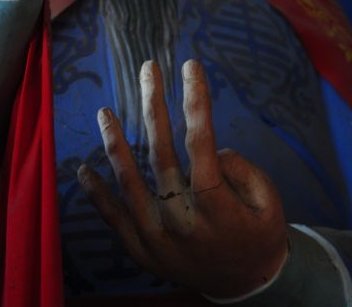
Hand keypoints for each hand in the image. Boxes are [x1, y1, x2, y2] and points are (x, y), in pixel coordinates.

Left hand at [78, 60, 287, 299]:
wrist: (245, 287)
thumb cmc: (259, 233)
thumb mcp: (268, 201)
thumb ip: (241, 170)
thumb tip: (208, 149)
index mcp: (217, 206)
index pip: (201, 142)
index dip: (196, 101)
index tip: (191, 67)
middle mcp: (182, 220)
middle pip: (160, 152)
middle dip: (153, 105)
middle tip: (148, 69)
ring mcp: (157, 237)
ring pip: (129, 181)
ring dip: (114, 142)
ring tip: (103, 112)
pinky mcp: (142, 250)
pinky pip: (113, 218)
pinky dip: (97, 194)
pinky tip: (83, 170)